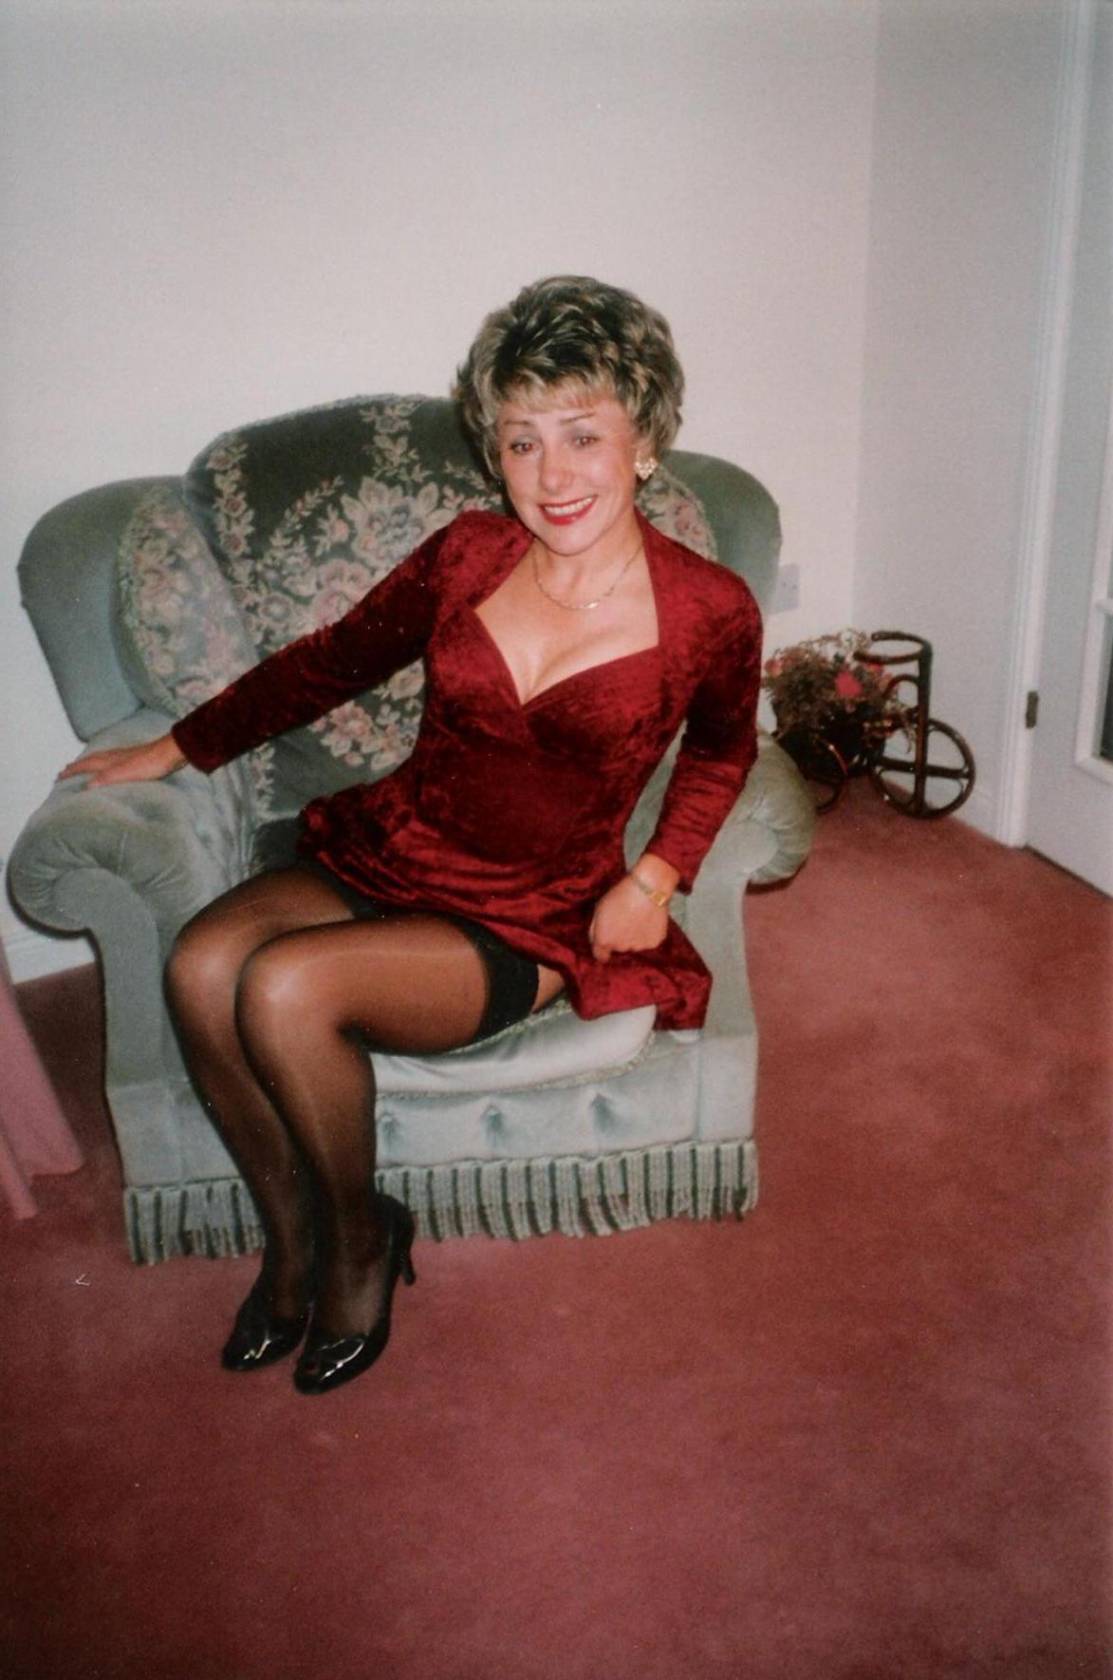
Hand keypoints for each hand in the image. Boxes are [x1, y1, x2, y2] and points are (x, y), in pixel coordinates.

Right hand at [57, 734, 186, 786]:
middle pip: (90, 760)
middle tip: (66, 769)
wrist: (170, 753)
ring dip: (90, 763)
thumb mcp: (124, 774)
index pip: (85, 765)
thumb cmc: (149, 763)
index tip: (59, 775)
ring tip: (84, 766)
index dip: (72, 771)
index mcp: (108, 760)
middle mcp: (114, 756)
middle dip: (77, 766)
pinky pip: (112, 761)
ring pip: (101, 759)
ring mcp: (125, 756)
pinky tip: (113, 767)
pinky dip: (105, 764)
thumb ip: (106, 778)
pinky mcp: (135, 758)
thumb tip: (87, 786)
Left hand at [589, 869, 673, 963]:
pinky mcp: (654, 943)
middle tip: (625, 920)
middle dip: (620, 938)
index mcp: (604, 940)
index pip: (601, 956)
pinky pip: (648, 941)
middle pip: (618, 948)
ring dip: (634, 937)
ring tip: (638, 917)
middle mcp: (620, 947)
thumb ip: (595, 928)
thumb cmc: (620, 895)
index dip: (603, 951)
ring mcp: (638, 946)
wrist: (647, 888)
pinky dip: (648, 934)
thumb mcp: (599, 909)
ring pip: (634, 945)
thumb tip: (596, 941)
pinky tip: (649, 919)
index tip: (606, 944)